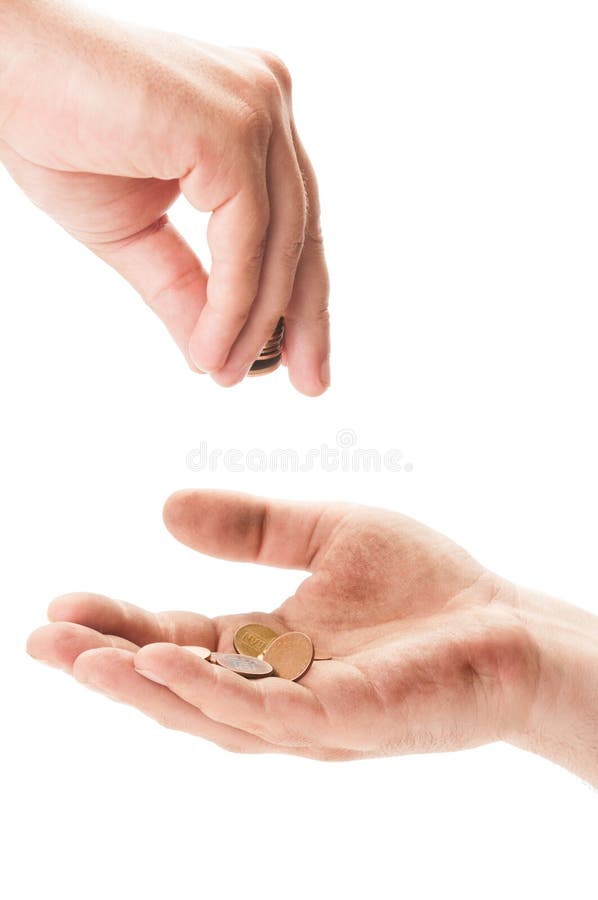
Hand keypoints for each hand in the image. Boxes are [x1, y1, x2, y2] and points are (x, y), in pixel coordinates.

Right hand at [0, 1, 328, 393]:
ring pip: (280, 243)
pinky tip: (214, 349)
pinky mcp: (229, 126)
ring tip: (231, 374)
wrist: (0, 71)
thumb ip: (184, 289)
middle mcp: (266, 103)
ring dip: (257, 323)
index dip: (299, 296)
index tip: (298, 356)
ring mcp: (253, 108)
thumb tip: (215, 354)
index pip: (293, 221)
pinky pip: (246, 240)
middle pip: (304, 232)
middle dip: (306, 317)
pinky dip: (232, 304)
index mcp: (251, 120)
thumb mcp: (135, 234)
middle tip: (310, 384)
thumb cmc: (57, 134)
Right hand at [26, 490, 597, 781]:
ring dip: (142, 686)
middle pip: (178, 682)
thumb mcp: (327, 533)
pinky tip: (164, 663)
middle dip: (108, 664)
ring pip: (209, 709)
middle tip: (42, 638)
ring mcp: (309, 714)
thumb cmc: (425, 586)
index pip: (179, 639)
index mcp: (266, 647)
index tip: (65, 602)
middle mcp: (276, 689)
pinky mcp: (350, 720)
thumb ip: (254, 526)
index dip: (121, 625)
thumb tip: (166, 507)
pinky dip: (213, 691)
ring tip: (80, 658)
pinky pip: (269, 712)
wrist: (508, 621)